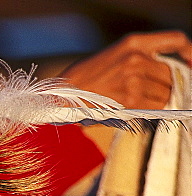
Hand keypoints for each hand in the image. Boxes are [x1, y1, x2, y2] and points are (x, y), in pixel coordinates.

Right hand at [61, 31, 191, 109]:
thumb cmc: (84, 79)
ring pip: (166, 92)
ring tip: (137, 101)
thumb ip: (139, 58)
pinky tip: (135, 108)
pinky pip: (156, 106)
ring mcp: (135, 79)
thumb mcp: (112, 56)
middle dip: (166, 84)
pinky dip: (150, 109)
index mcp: (133, 43)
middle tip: (149, 92)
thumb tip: (167, 73)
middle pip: (171, 73)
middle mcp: (137, 58)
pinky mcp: (131, 100)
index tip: (190, 62)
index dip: (189, 52)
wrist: (61, 96)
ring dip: (158, 99)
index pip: (176, 40)